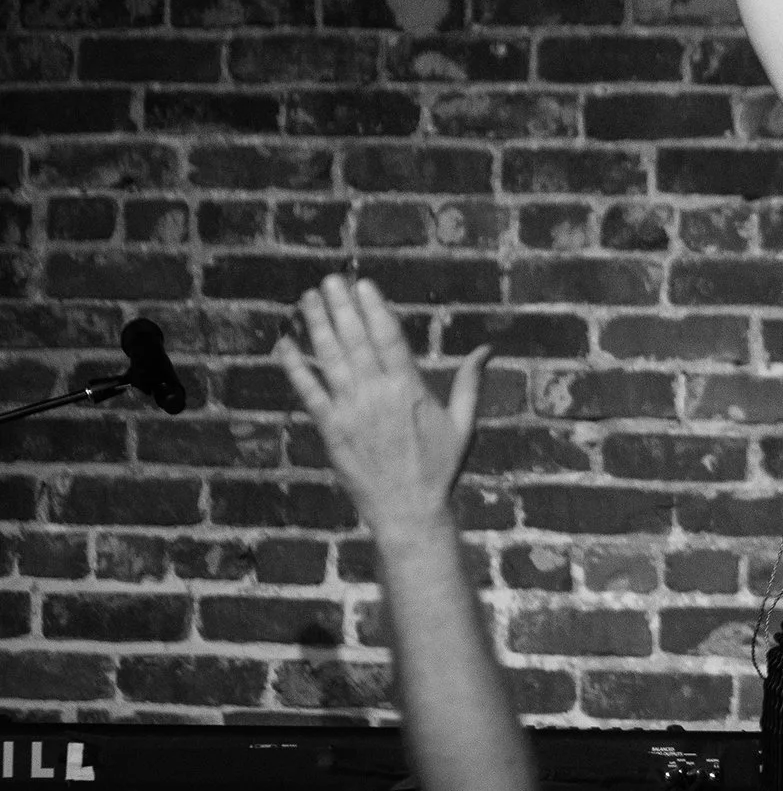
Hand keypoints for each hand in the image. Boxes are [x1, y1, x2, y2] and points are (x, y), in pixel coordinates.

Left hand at [275, 276, 488, 543]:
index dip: (374, 308)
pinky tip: (285, 344)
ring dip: (317, 326)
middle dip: (341, 307)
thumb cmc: (439, 467)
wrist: (408, 510)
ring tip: (308, 299)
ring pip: (330, 359)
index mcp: (411, 389)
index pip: (388, 338)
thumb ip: (470, 383)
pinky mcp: (331, 430)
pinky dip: (295, 367)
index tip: (363, 285)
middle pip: (355, 340)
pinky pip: (309, 392)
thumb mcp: (464, 424)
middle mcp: (378, 394)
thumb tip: (487, 349)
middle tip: (329, 280)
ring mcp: (351, 411)